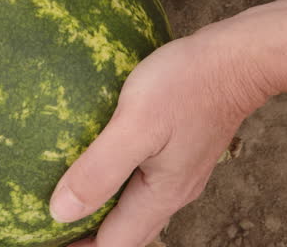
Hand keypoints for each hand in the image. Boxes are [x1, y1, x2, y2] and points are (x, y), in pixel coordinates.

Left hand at [49, 30, 270, 246]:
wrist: (239, 58)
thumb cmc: (186, 85)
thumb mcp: (135, 125)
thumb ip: (100, 170)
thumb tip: (61, 212)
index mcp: (160, 194)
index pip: (114, 243)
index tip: (48, 240)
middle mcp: (173, 190)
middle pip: (126, 231)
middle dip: (90, 236)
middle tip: (52, 228)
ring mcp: (180, 169)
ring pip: (136, 206)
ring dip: (104, 211)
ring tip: (69, 198)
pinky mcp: (180, 146)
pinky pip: (143, 179)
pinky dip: (117, 182)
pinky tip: (101, 159)